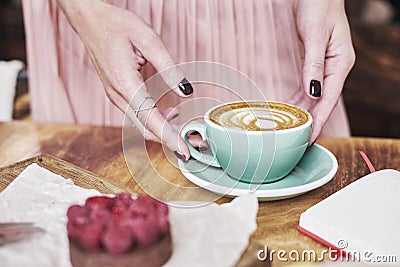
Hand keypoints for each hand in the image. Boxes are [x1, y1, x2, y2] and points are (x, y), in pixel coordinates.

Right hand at [56, 0, 192, 158]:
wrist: (90, 21)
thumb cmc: (116, 25)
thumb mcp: (149, 39)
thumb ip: (169, 68)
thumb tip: (186, 91)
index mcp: (124, 82)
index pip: (150, 118)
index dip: (169, 137)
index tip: (184, 150)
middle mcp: (116, 94)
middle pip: (145, 128)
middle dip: (169, 139)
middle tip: (192, 142)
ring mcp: (114, 96)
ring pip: (140, 124)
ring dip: (162, 131)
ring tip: (185, 129)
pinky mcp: (116, 94)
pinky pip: (136, 115)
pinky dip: (153, 121)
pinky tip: (169, 114)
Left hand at [292, 0, 355, 142]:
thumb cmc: (319, 6)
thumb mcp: (315, 36)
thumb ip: (314, 65)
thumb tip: (313, 93)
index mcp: (341, 63)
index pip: (329, 98)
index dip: (320, 120)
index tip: (311, 137)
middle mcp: (336, 67)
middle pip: (324, 101)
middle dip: (313, 121)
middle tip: (299, 140)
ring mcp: (327, 65)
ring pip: (316, 95)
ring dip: (305, 112)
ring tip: (293, 128)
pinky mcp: (317, 62)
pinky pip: (309, 85)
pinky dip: (301, 98)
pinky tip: (292, 107)